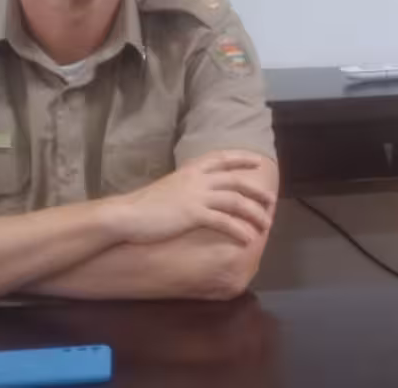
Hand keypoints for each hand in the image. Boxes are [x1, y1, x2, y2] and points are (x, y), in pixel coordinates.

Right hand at [105, 150, 276, 245]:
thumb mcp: (169, 188)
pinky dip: (239, 230)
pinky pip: (224, 221)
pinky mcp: (193, 214)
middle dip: (256, 191)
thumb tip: (196, 194)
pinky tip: (248, 239)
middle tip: (271, 201)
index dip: (241, 159)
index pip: (221, 158)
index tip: (256, 162)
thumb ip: (186, 186)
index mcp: (191, 170)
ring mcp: (196, 195)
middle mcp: (197, 179)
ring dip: (253, 214)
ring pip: (235, 201)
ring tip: (265, 226)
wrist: (126, 215)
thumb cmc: (144, 205)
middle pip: (236, 181)